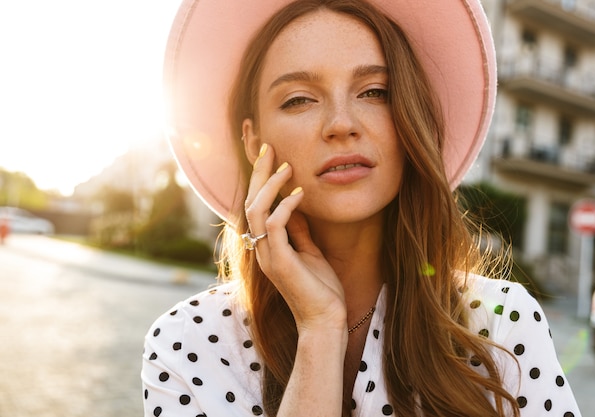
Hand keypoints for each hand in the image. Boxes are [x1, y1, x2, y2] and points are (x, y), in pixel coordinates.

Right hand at [244, 144, 346, 334]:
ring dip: (270, 186)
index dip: (261, 182)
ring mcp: (267, 256)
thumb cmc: (321, 290)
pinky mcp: (279, 262)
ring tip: (285, 166)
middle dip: (259, 174)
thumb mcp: (310, 252)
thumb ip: (298, 232)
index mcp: (266, 246)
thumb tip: (295, 208)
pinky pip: (274, 226)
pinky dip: (285, 206)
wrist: (325, 321)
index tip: (273, 158)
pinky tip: (299, 195)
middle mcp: (261, 249)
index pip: (256, 207)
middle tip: (268, 148)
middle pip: (250, 203)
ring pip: (256, 211)